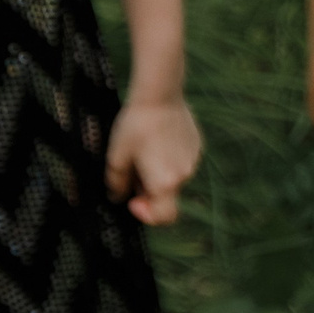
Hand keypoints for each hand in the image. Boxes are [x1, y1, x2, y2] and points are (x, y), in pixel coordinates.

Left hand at [106, 96, 202, 226]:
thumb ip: (117, 184)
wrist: (159, 95)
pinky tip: (157, 139)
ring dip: (159, 173)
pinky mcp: (197, 145)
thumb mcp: (116, 157)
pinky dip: (169, 159)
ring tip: (145, 150)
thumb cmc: (135, 127)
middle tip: (133, 170)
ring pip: (174, 177)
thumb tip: (118, 196)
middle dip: (149, 189)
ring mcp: (193, 159)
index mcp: (165, 182)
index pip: (165, 217)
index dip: (147, 216)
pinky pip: (181, 161)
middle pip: (167, 196)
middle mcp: (184, 174)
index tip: (133, 201)